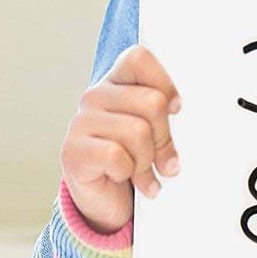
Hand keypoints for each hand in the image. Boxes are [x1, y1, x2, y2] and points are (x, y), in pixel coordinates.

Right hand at [60, 45, 181, 235]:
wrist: (106, 199)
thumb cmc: (134, 155)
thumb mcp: (154, 128)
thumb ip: (165, 111)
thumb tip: (183, 111)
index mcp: (117, 80)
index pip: (140, 58)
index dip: (165, 82)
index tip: (176, 108)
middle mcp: (95, 95)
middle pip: (152, 102)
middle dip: (165, 136)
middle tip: (164, 157)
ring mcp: (81, 121)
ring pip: (138, 131)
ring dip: (147, 159)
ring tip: (143, 170)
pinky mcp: (73, 151)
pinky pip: (117, 155)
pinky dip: (129, 172)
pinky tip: (126, 178)